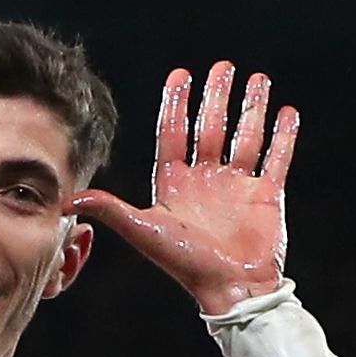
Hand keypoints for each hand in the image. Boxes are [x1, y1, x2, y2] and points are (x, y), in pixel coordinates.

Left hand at [72, 62, 297, 315]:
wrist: (231, 289)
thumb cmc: (186, 264)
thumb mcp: (144, 231)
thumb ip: (110, 209)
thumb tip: (68, 199)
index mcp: (176, 185)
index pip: (174, 134)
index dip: (176, 104)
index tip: (181, 74)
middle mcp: (206, 181)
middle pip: (210, 128)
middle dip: (217, 97)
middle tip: (224, 67)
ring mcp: (237, 187)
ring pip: (246, 136)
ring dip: (252, 108)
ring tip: (258, 79)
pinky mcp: (266, 195)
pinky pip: (276, 158)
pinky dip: (283, 136)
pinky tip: (287, 111)